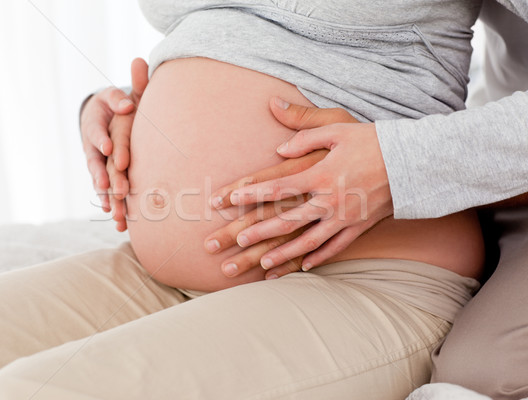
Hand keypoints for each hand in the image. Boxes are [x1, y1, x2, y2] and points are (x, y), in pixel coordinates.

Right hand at [80, 58, 148, 217]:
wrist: (106, 117)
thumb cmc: (121, 103)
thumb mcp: (125, 91)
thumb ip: (133, 80)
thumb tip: (139, 63)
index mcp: (96, 124)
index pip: (97, 132)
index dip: (102, 141)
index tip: (108, 149)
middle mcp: (93, 146)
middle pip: (97, 163)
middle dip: (104, 178)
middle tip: (112, 190)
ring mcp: (97, 163)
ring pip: (100, 182)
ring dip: (108, 198)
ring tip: (114, 212)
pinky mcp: (105, 176)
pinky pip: (108, 192)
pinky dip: (113, 206)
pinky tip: (121, 223)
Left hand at [211, 98, 393, 272]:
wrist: (415, 161)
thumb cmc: (374, 140)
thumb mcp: (338, 127)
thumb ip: (305, 133)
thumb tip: (278, 147)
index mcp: (321, 174)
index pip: (278, 187)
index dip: (251, 194)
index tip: (228, 200)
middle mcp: (330, 199)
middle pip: (286, 220)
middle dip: (257, 232)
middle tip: (235, 242)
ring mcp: (345, 217)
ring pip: (308, 241)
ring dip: (283, 254)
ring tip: (262, 264)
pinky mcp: (359, 226)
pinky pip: (336, 247)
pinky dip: (319, 257)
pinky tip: (303, 266)